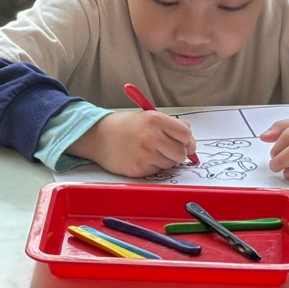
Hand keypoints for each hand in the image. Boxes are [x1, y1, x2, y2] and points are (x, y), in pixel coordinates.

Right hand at [66, 110, 195, 177]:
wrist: (98, 136)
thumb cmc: (125, 126)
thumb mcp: (147, 116)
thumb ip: (170, 125)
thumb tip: (191, 141)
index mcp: (155, 119)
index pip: (185, 134)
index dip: (187, 140)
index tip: (184, 143)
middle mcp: (151, 136)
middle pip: (181, 152)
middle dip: (178, 152)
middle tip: (166, 148)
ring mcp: (145, 154)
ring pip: (171, 163)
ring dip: (165, 160)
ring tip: (150, 151)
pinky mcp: (139, 169)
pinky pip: (157, 171)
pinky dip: (153, 166)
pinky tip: (141, 158)